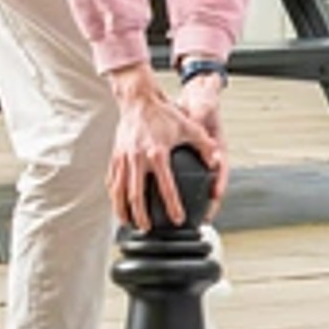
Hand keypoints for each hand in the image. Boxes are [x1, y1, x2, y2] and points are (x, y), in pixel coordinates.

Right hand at [107, 71, 222, 228]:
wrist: (138, 100)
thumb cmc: (163, 114)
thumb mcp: (189, 127)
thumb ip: (205, 146)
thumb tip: (216, 163)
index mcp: (157, 154)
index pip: (165, 187)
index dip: (172, 205)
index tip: (178, 219)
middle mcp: (137, 158)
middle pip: (135, 195)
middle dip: (141, 215)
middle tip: (147, 228)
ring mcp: (123, 158)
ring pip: (119, 191)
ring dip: (122, 210)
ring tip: (128, 223)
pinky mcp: (115, 155)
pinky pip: (112, 180)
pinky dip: (114, 195)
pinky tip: (118, 204)